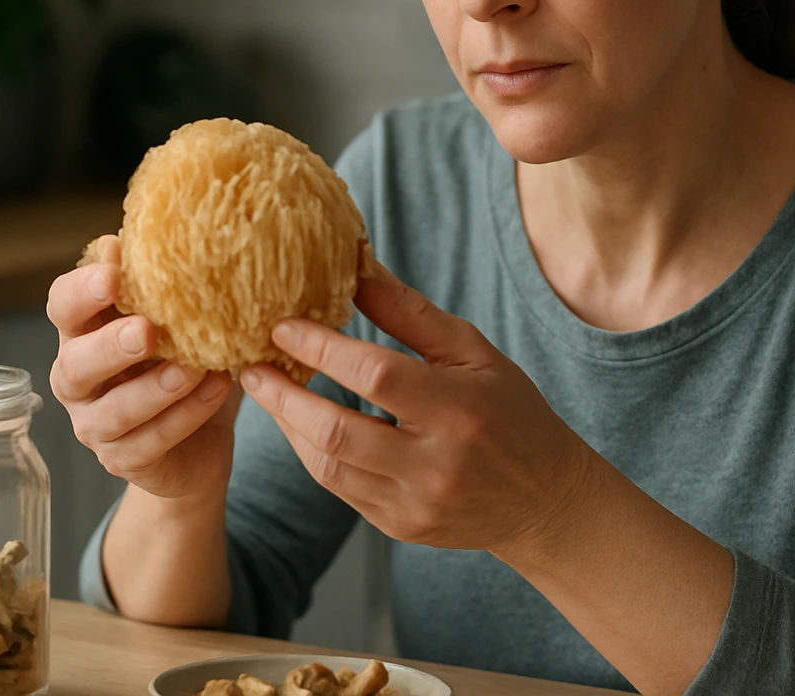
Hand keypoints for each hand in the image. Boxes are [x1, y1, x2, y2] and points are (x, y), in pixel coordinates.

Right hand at [47, 235, 240, 501]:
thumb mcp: (181, 320)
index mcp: (84, 332)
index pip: (63, 305)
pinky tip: (217, 391)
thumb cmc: (185, 362)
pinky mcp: (121, 460)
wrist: (201, 443)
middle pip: (75, 363)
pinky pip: (149, 442)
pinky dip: (185, 417)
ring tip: (192, 368)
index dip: (82, 290)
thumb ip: (168, 284)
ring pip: (113, 411)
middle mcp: (78, 379)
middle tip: (146, 331)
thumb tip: (169, 231)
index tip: (114, 272)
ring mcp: (94, 424)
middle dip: (109, 346)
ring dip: (154, 388)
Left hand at [238, 260, 596, 557]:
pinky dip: (312, 453)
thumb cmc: (508, 410)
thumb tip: (355, 265)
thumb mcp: (471, 351)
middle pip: (335, 430)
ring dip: (289, 425)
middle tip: (251, 366)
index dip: (322, 347)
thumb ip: (409, 313)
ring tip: (267, 391)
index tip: (282, 326)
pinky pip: (339, 489)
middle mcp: (435, 463)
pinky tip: (300, 424)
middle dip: (282, 395)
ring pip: (326, 466)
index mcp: (459, 409)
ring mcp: (415, 503)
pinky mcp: (400, 528)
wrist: (543, 497)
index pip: (374, 374)